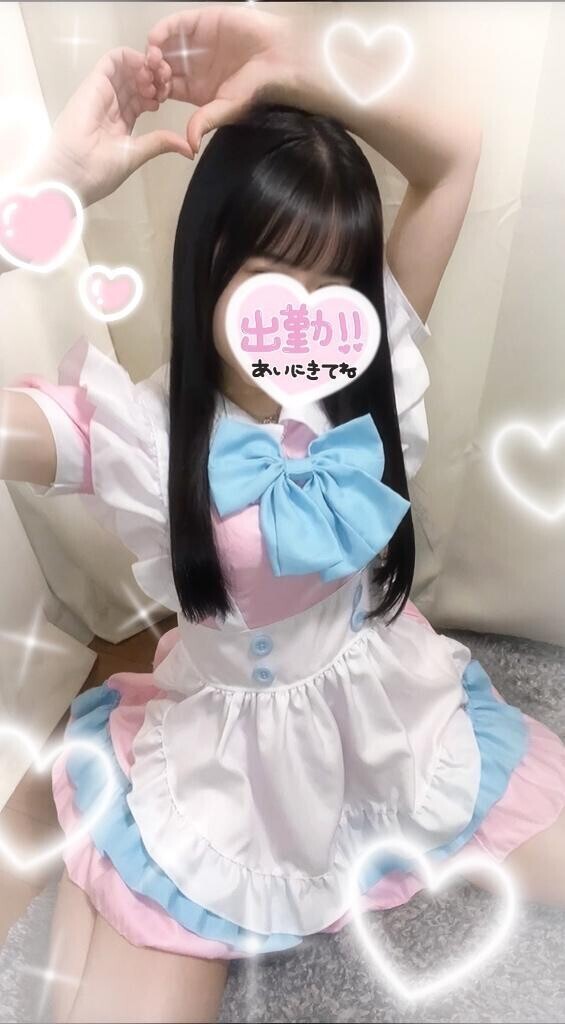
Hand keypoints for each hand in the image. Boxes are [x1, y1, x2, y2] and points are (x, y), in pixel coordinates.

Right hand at [36, 46, 192, 206]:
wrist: (74, 173)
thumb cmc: (100, 170)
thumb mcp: (137, 154)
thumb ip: (161, 143)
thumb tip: (189, 149)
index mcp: (121, 122)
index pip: (143, 98)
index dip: (159, 93)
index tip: (169, 97)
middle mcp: (112, 105)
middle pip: (137, 82)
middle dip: (156, 78)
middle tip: (168, 83)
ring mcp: (103, 93)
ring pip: (127, 69)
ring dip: (146, 67)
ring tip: (159, 76)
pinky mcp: (94, 83)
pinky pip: (112, 60)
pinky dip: (130, 58)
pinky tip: (145, 67)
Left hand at [146, 5, 298, 153]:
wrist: (277, 57)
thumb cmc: (255, 87)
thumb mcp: (226, 108)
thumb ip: (204, 121)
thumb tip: (190, 147)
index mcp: (194, 89)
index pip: (164, 90)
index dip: (154, 93)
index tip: (153, 99)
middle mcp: (190, 66)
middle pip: (158, 68)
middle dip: (150, 74)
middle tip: (151, 80)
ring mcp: (192, 44)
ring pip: (162, 46)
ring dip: (152, 54)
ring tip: (154, 63)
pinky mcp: (198, 22)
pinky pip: (172, 26)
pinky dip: (160, 33)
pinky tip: (156, 45)